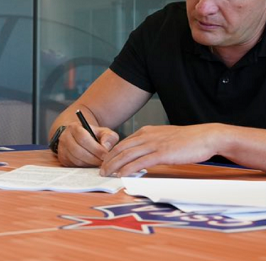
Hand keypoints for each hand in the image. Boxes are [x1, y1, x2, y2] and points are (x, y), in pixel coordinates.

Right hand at [57, 122, 118, 166]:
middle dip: (93, 158)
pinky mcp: (63, 158)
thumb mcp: (103, 132)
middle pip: (78, 150)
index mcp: (74, 127)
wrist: (79, 137)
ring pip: (75, 159)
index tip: (105, 155)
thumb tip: (106, 147)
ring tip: (99, 164)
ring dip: (89, 164)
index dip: (95, 148)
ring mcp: (62, 148)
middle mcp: (65, 137)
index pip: (83, 138)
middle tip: (103, 162)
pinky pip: (73, 165)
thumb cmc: (93, 135)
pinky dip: (84, 167)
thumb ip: (108, 137)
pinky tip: (92, 165)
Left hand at [100, 124, 218, 176]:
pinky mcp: (162, 153)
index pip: (123, 143)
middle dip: (108, 160)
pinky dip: (128, 168)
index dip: (112, 153)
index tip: (105, 162)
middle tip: (100, 170)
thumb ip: (152, 144)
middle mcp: (147, 136)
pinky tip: (121, 174)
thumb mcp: (165, 138)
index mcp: (147, 131)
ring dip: (114, 165)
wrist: (206, 137)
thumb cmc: (188, 140)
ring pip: (127, 155)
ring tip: (106, 173)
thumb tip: (143, 155)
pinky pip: (140, 162)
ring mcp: (154, 144)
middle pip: (121, 148)